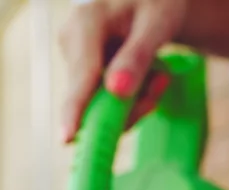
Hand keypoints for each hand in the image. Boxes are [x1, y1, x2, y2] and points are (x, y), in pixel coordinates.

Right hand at [59, 0, 187, 142]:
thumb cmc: (154, 2)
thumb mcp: (157, 22)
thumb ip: (138, 56)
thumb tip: (116, 92)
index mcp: (86, 23)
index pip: (82, 75)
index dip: (75, 109)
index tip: (67, 138)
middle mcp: (71, 41)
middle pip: (91, 96)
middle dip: (129, 104)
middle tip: (162, 82)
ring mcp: (74, 58)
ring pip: (99, 103)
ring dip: (133, 101)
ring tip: (159, 74)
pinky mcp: (81, 71)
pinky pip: (102, 99)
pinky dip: (128, 98)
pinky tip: (146, 78)